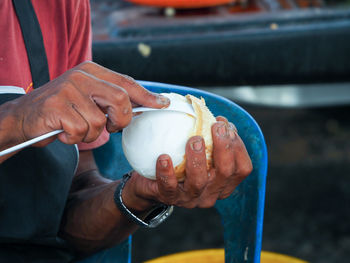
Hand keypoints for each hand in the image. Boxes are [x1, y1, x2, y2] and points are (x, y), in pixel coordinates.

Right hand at [5, 61, 168, 146]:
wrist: (24, 116)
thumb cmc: (63, 110)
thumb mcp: (88, 98)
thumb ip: (111, 98)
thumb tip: (145, 104)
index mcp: (92, 70)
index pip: (126, 83)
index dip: (147, 95)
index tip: (162, 104)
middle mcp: (81, 76)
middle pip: (120, 101)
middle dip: (121, 120)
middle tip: (111, 127)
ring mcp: (68, 89)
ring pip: (100, 121)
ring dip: (92, 134)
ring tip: (77, 128)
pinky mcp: (57, 106)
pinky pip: (81, 131)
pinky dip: (75, 138)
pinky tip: (64, 132)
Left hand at [122, 116, 251, 210]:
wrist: (152, 184)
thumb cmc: (183, 164)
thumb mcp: (202, 153)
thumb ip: (213, 139)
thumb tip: (221, 119)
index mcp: (224, 183)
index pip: (242, 168)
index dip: (238, 146)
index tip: (227, 126)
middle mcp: (211, 193)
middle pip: (225, 172)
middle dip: (223, 147)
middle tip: (216, 127)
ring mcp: (191, 198)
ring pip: (199, 181)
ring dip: (197, 158)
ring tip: (193, 140)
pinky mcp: (169, 198)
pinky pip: (169, 187)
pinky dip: (167, 172)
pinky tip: (164, 157)